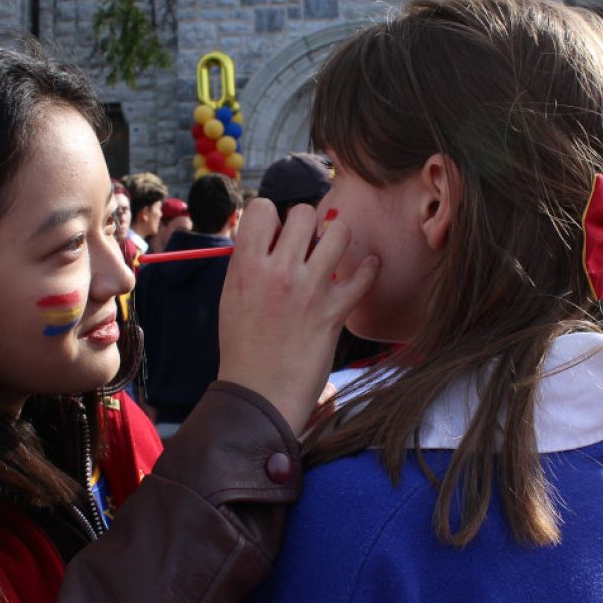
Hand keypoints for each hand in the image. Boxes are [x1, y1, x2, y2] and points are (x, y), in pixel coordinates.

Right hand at [217, 200, 378, 435]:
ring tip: (334, 253)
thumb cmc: (244, 346)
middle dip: (309, 224)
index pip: (263, 208)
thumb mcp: (233, 296)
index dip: (274, 217)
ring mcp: (309, 290)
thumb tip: (269, 229)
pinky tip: (368, 269)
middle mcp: (278, 272)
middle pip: (304, 213)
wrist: (260, 394)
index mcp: (247, 267)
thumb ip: (248, 261)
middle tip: (308, 245)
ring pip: (338, 233)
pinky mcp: (334, 312)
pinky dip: (369, 269)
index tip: (279, 235)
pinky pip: (364, 274)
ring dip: (339, 239)